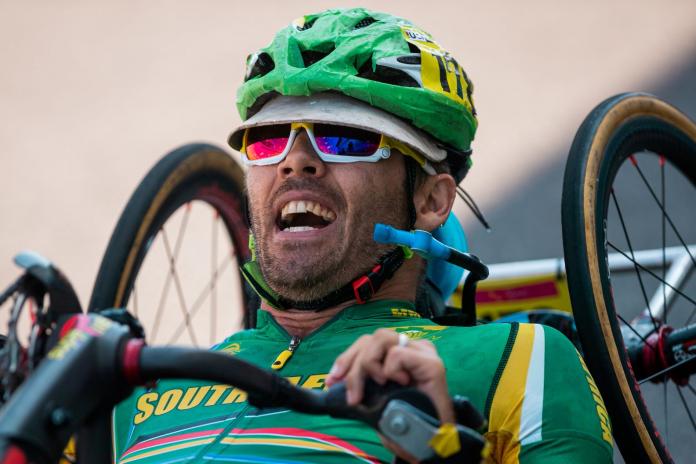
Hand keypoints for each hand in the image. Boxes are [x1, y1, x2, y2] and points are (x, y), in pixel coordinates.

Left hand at [326, 328, 454, 460]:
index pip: (365, 343)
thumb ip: (361, 386)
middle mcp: (410, 349)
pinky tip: (399, 384)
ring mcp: (422, 353)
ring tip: (377, 386)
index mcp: (397, 354)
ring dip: (368, 365)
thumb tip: (335, 381)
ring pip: (381, 338)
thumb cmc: (406, 424)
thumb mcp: (375, 403)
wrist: (433, 444)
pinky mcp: (431, 363)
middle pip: (370, 338)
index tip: (332, 381)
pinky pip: (397, 354)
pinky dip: (391, 369)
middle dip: (352, 364)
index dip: (345, 359)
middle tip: (352, 395)